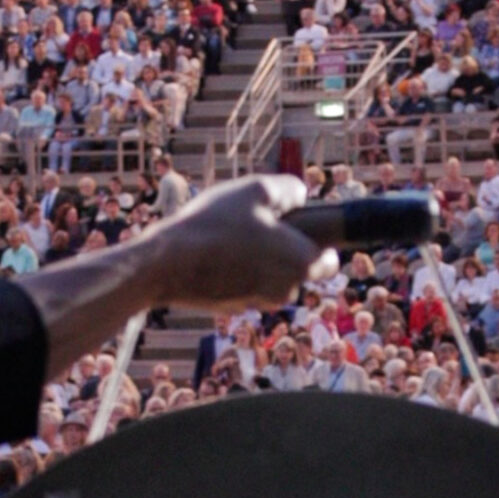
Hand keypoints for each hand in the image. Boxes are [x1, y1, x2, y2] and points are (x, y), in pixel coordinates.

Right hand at [145, 176, 338, 314]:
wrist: (168, 265)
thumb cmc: (215, 226)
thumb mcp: (256, 189)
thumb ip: (288, 189)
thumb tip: (300, 194)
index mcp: (302, 262)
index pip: (330, 261)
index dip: (318, 242)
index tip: (299, 228)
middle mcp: (286, 290)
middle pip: (297, 269)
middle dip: (282, 250)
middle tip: (255, 225)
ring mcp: (259, 303)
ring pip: (269, 278)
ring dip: (258, 261)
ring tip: (230, 237)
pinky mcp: (234, 308)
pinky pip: (244, 286)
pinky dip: (236, 273)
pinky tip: (215, 255)